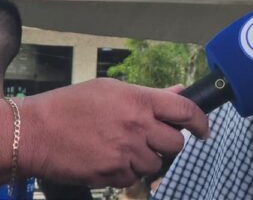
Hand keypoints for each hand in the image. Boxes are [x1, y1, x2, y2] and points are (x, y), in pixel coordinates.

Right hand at [18, 78, 208, 186]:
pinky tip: (111, 159)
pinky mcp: (112, 174)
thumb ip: (150, 94)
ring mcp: (125, 152)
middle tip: (154, 139)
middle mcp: (137, 126)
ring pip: (156, 163)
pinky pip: (133, 178)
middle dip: (169, 143)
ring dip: (147, 158)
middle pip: (175, 143)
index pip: (185, 110)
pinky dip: (127, 172)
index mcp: (140, 100)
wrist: (35, 132)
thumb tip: (179, 93)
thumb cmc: (71, 105)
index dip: (201, 121)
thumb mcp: (112, 88)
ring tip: (124, 147)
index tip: (203, 129)